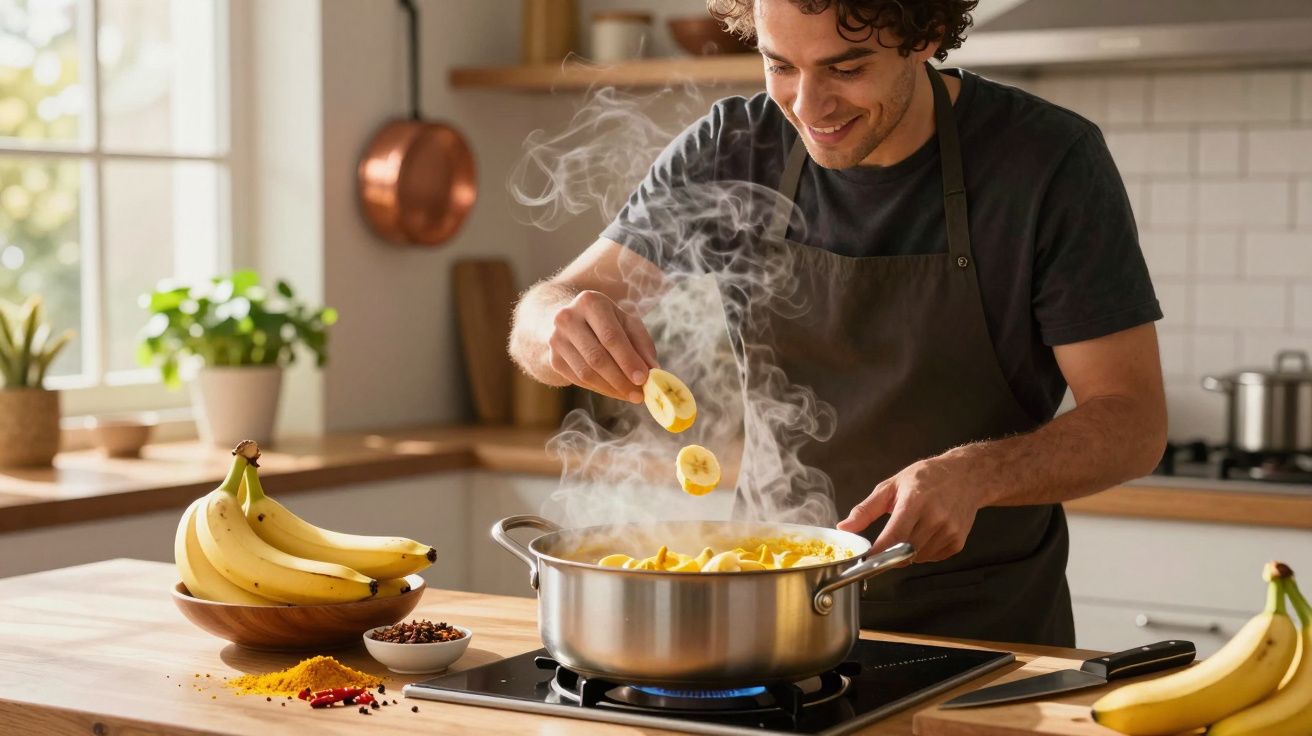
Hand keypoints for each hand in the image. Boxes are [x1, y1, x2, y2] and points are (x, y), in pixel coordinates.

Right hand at [546, 290, 658, 402]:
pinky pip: (579, 380)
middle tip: (639, 395)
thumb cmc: (606, 321)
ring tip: (630, 395)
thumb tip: (654, 371)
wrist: (570, 321)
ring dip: (611, 388)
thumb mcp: (627, 323)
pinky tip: (614, 390)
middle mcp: (568, 318)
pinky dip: (600, 389)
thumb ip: (642, 345)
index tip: (643, 379)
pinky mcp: (554, 359)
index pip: (610, 336)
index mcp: (590, 302)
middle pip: (597, 357)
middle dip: (621, 380)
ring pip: (586, 373)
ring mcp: (556, 339)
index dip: (627, 360)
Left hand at [836, 456, 987, 562]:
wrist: (965, 476)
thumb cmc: (926, 477)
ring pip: (917, 558)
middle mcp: (935, 517)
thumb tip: (844, 528)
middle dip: (889, 553)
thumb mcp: (892, 486)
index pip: (894, 536)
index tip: (866, 557)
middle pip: (905, 551)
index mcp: (915, 500)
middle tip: (884, 545)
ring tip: (910, 530)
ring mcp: (949, 531)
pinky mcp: (958, 542)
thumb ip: (865, 509)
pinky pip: (932, 558)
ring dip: (906, 553)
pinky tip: (924, 534)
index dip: (878, 551)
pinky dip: (922, 552)